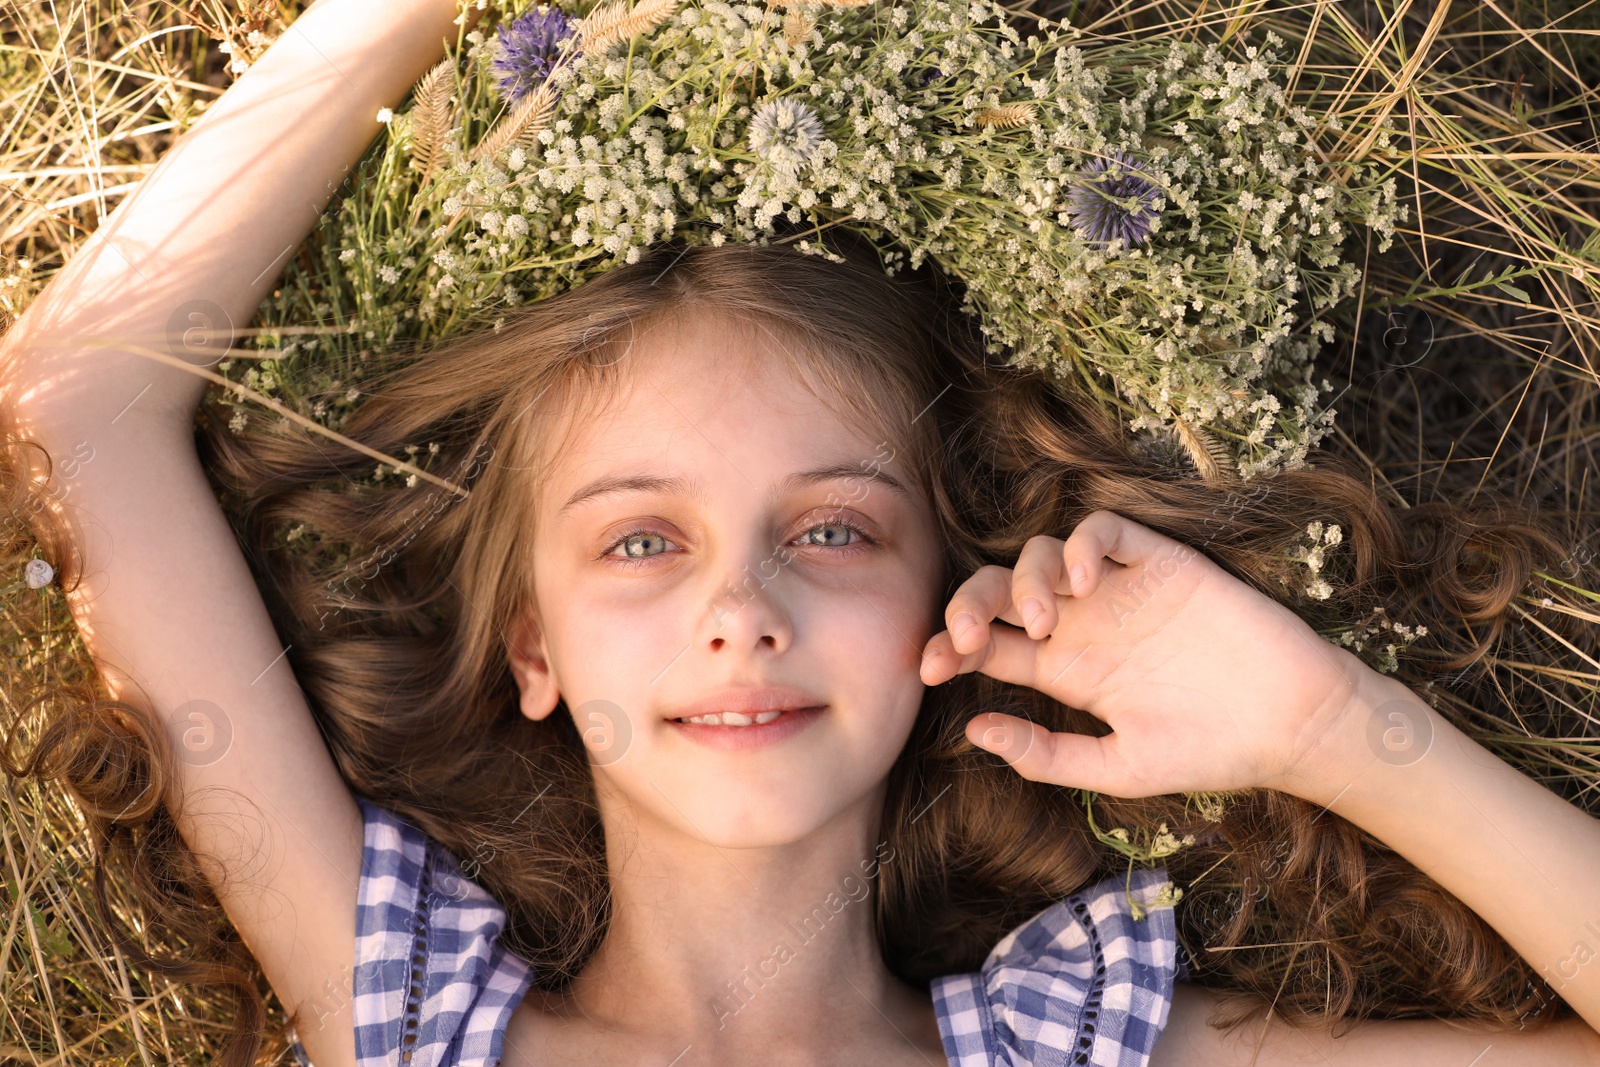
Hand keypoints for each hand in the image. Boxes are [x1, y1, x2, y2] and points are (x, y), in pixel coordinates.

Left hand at [919, 509, 1373, 797]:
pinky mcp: (1160, 562)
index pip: (987, 645)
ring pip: (1042, 553)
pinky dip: (1083, 544)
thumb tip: (973, 732)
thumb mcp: (1117, 768)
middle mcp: (1082, 623)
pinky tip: (1084, 580)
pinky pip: (1105, 530)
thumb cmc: (1211, 751)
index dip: (949, 648)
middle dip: (966, 606)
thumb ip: (1046, 755)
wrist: (1294, 725)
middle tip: (965, 638)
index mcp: (1064, 670)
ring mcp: (1118, 589)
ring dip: (1024, 578)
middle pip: (998, 591)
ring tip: (1040, 621)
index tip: (929, 670)